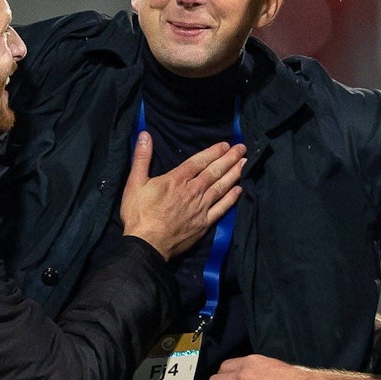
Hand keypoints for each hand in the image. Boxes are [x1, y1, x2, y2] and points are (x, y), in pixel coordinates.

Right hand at [121, 132, 244, 259]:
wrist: (147, 245)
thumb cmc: (139, 214)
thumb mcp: (134, 183)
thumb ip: (141, 158)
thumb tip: (145, 134)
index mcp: (177, 179)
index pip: (199, 161)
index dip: (213, 152)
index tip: (226, 145)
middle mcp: (193, 191)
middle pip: (214, 171)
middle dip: (230, 158)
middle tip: (243, 148)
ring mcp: (201, 208)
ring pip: (221, 187)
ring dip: (234, 174)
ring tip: (245, 163)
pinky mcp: (204, 224)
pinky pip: (222, 208)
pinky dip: (232, 198)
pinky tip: (239, 190)